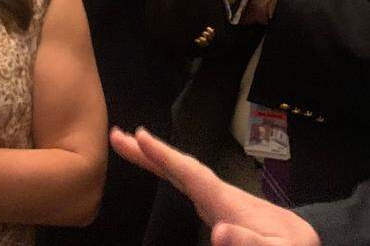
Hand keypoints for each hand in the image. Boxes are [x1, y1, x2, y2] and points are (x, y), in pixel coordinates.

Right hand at [111, 127, 320, 245]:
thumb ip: (251, 242)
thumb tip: (218, 230)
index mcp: (231, 203)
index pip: (193, 175)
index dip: (166, 156)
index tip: (140, 135)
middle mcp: (223, 197)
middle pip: (182, 170)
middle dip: (152, 152)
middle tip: (118, 136)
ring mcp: (222, 204)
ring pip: (184, 177)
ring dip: (158, 161)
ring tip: (130, 146)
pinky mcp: (223, 213)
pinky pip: (192, 190)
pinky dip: (174, 177)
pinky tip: (166, 173)